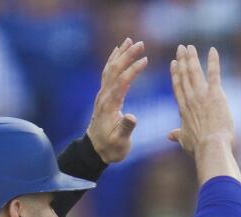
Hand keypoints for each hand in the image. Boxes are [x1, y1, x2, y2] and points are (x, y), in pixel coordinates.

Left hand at [86, 38, 148, 163]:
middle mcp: (104, 96)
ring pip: (110, 69)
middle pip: (115, 70)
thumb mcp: (120, 142)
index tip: (145, 60)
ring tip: (129, 41)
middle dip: (127, 55)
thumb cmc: (110, 148)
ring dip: (120, 54)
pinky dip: (113, 61)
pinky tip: (118, 53)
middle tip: (141, 43)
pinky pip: (107, 74)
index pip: (122, 82)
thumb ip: (126, 128)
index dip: (133, 70)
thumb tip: (133, 117)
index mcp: (110, 105)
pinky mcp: (103, 95)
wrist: (95, 151)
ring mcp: (102, 95)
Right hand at [167, 44, 233, 154]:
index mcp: (183, 108)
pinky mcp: (215, 94)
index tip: (173, 63)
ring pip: (194, 71)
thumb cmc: (199, 147)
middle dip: (182, 60)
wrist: (210, 147)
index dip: (175, 73)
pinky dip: (213, 61)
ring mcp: (202, 95)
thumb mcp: (185, 141)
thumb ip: (177, 135)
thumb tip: (169, 136)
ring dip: (192, 57)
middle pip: (184, 75)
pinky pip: (214, 73)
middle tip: (180, 48)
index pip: (177, 87)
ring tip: (190, 47)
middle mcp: (190, 99)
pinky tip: (213, 50)